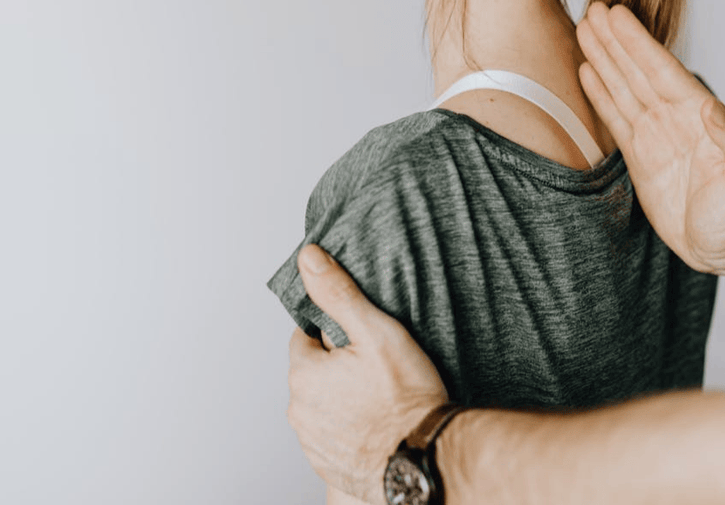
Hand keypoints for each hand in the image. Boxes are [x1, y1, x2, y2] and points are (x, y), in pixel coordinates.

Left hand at [287, 244, 447, 503]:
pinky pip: (333, 437)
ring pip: (323, 406)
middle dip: (338, 368)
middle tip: (378, 370)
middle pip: (314, 373)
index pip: (305, 338)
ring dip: (343, 400)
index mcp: (304, 374)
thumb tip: (310, 259)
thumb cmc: (406, 399)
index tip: (363, 342)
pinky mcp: (328, 465)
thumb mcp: (377, 332)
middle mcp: (300, 411)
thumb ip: (339, 294)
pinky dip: (350, 429)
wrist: (424, 460)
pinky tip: (378, 424)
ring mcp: (313, 442)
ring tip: (382, 398)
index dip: (336, 336)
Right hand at [576, 2, 724, 274]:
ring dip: (604, 59)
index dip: (638, 43)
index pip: (662, 71)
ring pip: (624, 88)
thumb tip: (714, 107)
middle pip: (638, 71)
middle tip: (592, 8)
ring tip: (583, 29)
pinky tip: (587, 72)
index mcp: (697, 116)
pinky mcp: (641, 156)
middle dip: (616, 41)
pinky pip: (617, 117)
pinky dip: (601, 93)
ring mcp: (656, 135)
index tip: (617, 15)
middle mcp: (674, 118)